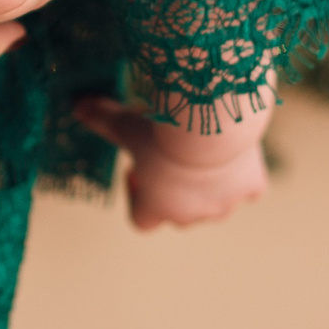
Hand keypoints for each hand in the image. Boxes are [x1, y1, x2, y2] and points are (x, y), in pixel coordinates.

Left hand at [74, 97, 271, 230]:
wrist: (210, 126)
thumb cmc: (162, 131)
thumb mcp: (124, 123)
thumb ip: (101, 118)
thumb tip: (77, 106)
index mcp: (157, 207)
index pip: (142, 222)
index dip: (136, 197)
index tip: (137, 169)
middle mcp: (192, 215)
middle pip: (180, 215)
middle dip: (174, 191)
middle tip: (169, 157)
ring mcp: (225, 204)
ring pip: (216, 206)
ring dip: (208, 186)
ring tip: (202, 150)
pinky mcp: (251, 186)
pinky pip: (250, 190)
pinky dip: (245, 177)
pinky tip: (236, 154)